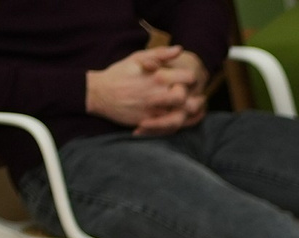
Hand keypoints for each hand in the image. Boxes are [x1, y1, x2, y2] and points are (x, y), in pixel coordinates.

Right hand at [85, 46, 200, 134]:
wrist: (99, 94)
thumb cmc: (119, 74)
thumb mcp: (137, 57)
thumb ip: (160, 54)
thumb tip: (180, 49)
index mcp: (158, 77)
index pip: (188, 79)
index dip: (192, 78)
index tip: (190, 79)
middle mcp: (159, 95)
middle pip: (189, 100)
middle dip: (196, 99)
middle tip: (199, 97)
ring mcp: (154, 111)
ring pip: (183, 117)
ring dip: (192, 114)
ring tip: (195, 110)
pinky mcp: (149, 123)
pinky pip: (171, 128)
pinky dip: (181, 125)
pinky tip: (184, 120)